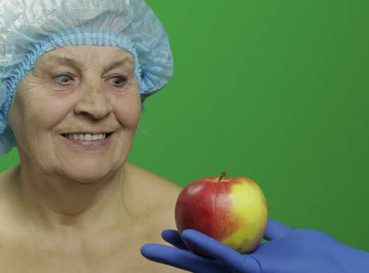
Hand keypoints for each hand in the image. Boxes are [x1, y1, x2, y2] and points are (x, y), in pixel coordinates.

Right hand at [141, 218, 368, 271]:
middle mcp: (241, 271)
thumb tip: (257, 219)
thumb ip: (270, 230)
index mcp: (245, 264)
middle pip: (200, 263)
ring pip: (206, 264)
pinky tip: (188, 235)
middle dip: (172, 256)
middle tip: (146, 249)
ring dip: (180, 253)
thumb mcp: (287, 238)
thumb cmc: (318, 256)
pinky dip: (206, 246)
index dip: (187, 246)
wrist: (341, 267)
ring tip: (156, 244)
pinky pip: (227, 258)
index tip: (170, 231)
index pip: (210, 255)